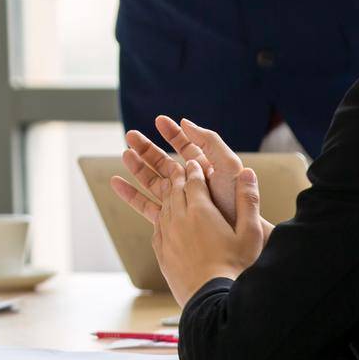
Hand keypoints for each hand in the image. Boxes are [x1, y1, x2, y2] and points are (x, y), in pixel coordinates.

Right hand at [115, 117, 272, 245]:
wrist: (241, 239)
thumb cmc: (238, 203)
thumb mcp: (228, 165)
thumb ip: (209, 142)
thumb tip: (186, 122)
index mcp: (206, 171)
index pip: (186, 147)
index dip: (173, 133)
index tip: (159, 120)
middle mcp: (191, 185)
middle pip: (165, 162)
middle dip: (148, 148)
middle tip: (130, 136)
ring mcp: (180, 203)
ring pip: (153, 181)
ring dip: (138, 168)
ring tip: (125, 155)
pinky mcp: (171, 220)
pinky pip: (147, 205)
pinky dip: (131, 195)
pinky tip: (117, 184)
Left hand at [135, 158, 265, 305]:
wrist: (211, 299)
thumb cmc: (236, 267)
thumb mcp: (249, 233)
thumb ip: (248, 201)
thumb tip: (248, 172)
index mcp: (200, 210)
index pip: (194, 181)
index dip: (195, 170)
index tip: (194, 162)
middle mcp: (179, 218)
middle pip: (175, 189)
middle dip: (178, 176)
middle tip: (178, 167)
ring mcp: (167, 235)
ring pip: (164, 206)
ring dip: (167, 193)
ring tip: (170, 187)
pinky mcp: (161, 251)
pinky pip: (157, 225)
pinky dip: (161, 215)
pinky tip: (164, 216)